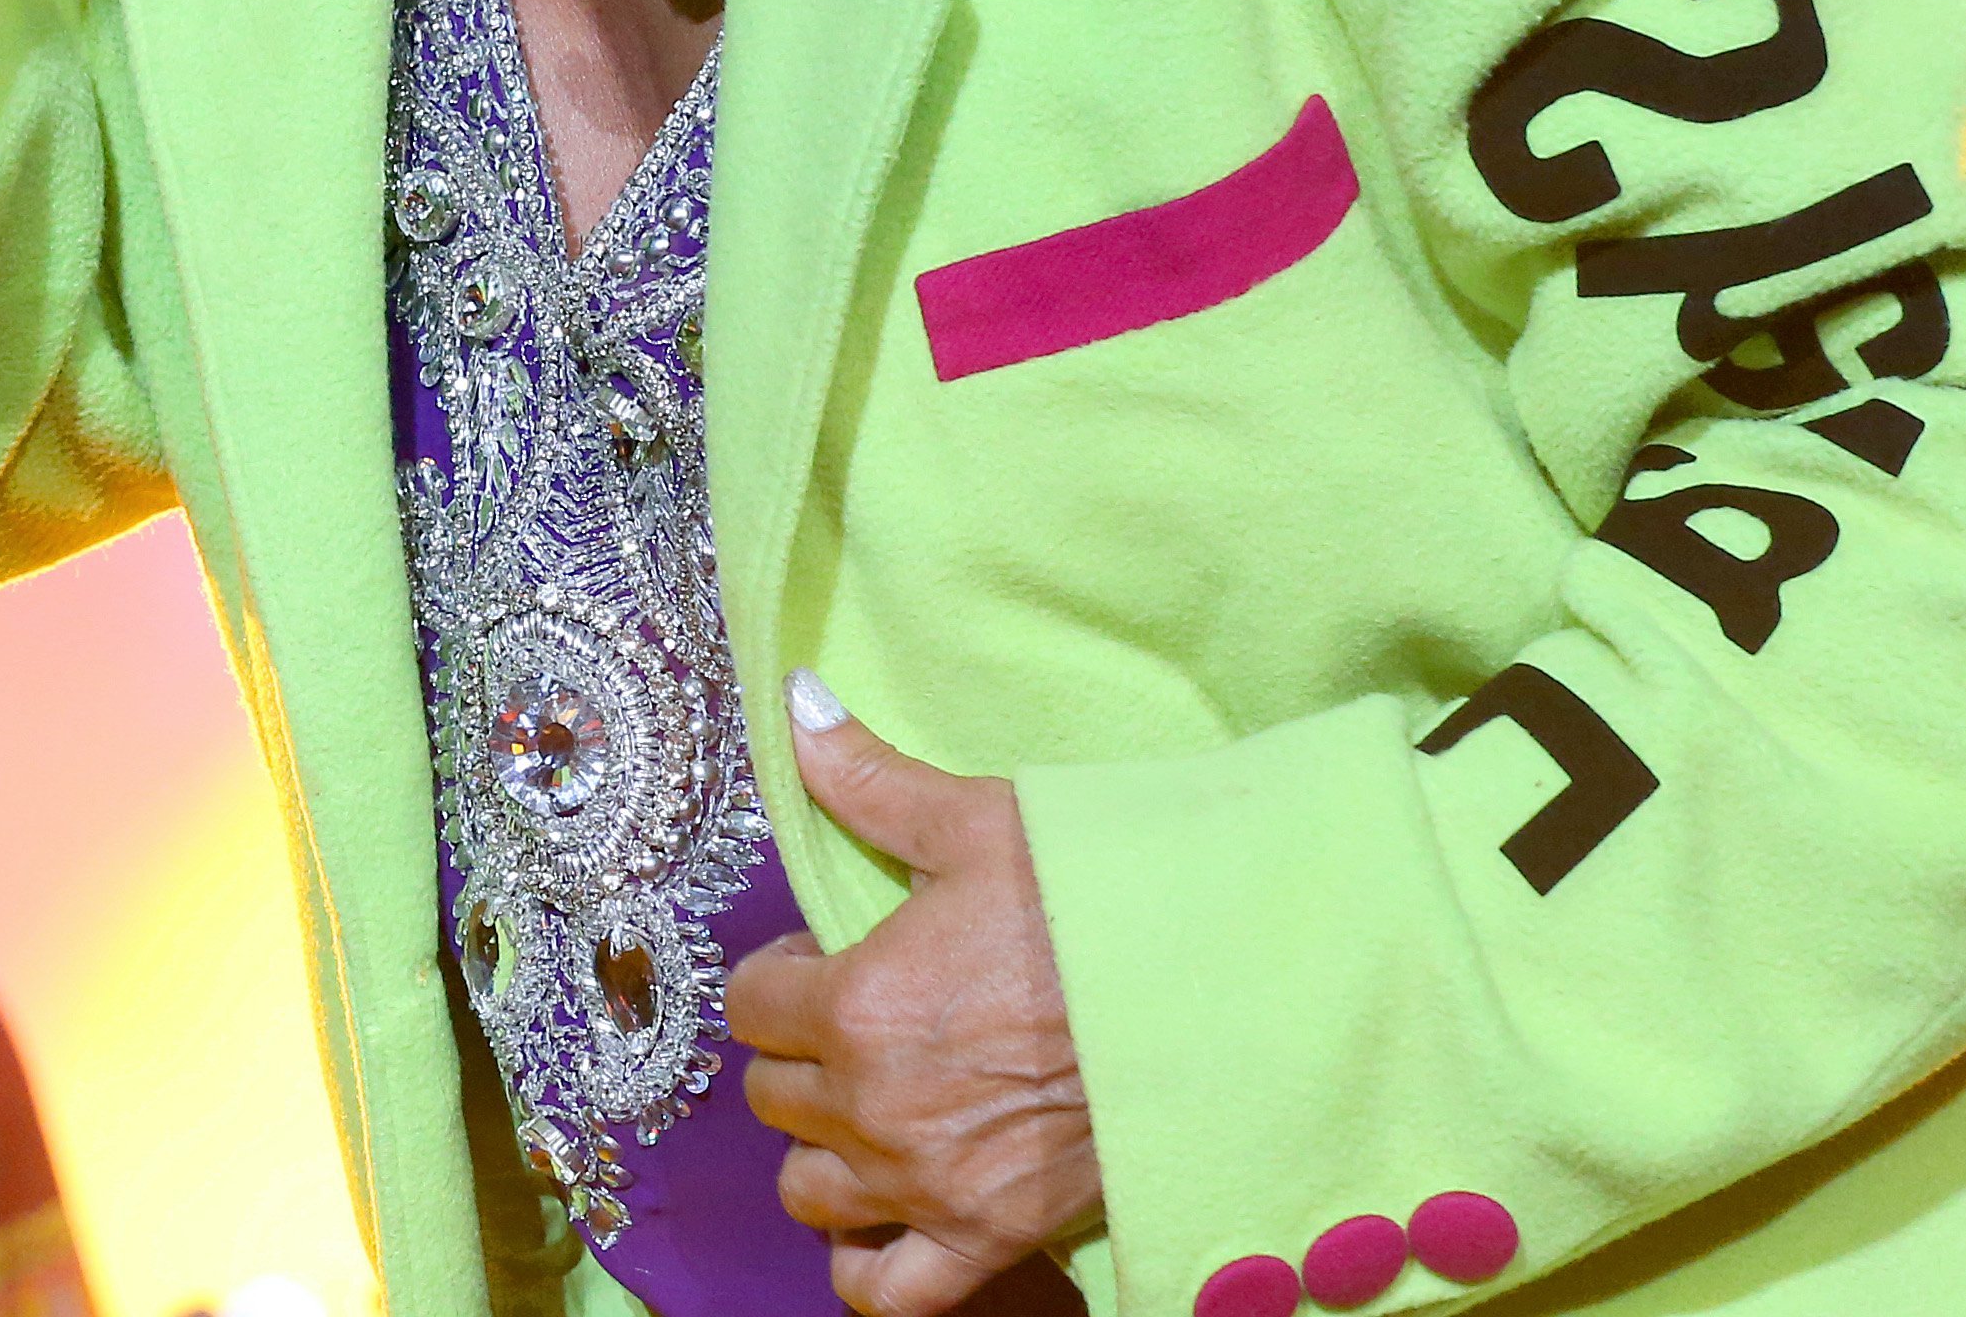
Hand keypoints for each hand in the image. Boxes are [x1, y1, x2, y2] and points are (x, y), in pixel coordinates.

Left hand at [728, 675, 1103, 1316]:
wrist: (1214, 997)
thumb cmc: (1094, 902)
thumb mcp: (978, 823)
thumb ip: (871, 779)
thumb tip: (796, 706)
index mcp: (858, 1004)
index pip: (751, 1007)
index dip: (777, 977)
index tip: (816, 963)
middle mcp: (876, 1107)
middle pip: (776, 1098)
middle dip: (801, 1057)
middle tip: (856, 1026)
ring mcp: (928, 1186)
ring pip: (810, 1191)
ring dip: (825, 1153)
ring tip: (868, 1111)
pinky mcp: (985, 1240)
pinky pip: (884, 1290)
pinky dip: (868, 1265)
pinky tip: (885, 1218)